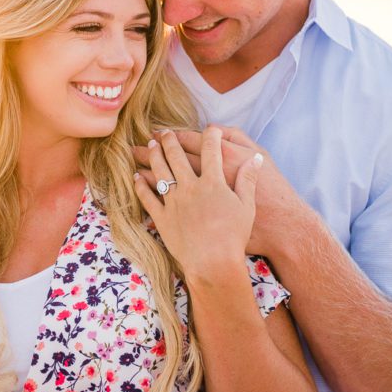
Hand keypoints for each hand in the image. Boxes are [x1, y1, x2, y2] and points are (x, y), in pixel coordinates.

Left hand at [133, 127, 262, 277]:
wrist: (214, 262)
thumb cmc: (234, 236)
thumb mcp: (247, 206)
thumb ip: (248, 180)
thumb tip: (255, 159)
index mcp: (213, 182)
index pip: (211, 151)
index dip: (210, 136)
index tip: (209, 128)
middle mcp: (191, 187)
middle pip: (177, 156)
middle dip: (171, 140)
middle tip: (165, 131)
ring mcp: (174, 202)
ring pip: (160, 172)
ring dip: (153, 156)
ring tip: (149, 145)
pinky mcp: (163, 218)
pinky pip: (148, 198)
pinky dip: (141, 185)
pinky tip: (137, 176)